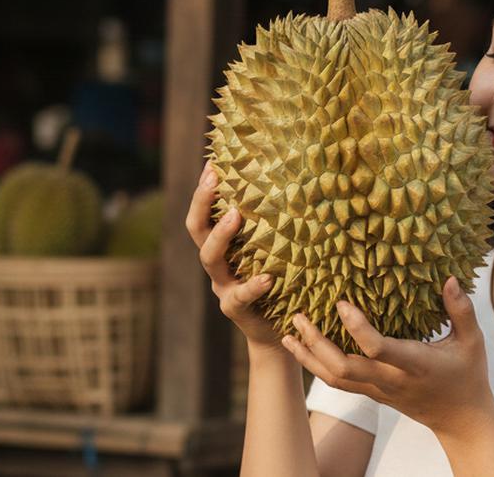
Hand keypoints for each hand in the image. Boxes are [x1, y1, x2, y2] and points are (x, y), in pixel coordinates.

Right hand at [185, 161, 285, 355]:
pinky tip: (267, 278)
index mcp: (223, 248)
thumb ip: (275, 228)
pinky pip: (240, 297)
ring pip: (211, 259)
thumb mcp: (275, 253)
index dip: (204, 190)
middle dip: (202, 202)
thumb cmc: (282, 283)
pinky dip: (253, 286)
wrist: (279, 331)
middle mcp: (218, 265)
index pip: (204, 213)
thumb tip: (296, 185)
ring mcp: (223, 287)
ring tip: (237, 216)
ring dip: (221, 235)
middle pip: (197, 230)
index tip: (213, 162)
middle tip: (215, 179)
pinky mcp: (236, 310)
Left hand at [282, 274, 493, 437]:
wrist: (460, 420)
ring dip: (309, 356)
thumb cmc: (468, 375)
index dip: (357, 328)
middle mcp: (391, 380)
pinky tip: (302, 348)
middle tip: (300, 316)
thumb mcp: (473, 341)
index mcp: (415, 365)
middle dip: (317, 344)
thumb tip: (451, 279)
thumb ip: (461, 310)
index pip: (379, 350)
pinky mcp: (373, 394)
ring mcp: (379, 390)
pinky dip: (316, 366)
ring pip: (334, 379)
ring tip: (290, 331)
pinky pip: (338, 382)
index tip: (341, 303)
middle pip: (343, 368)